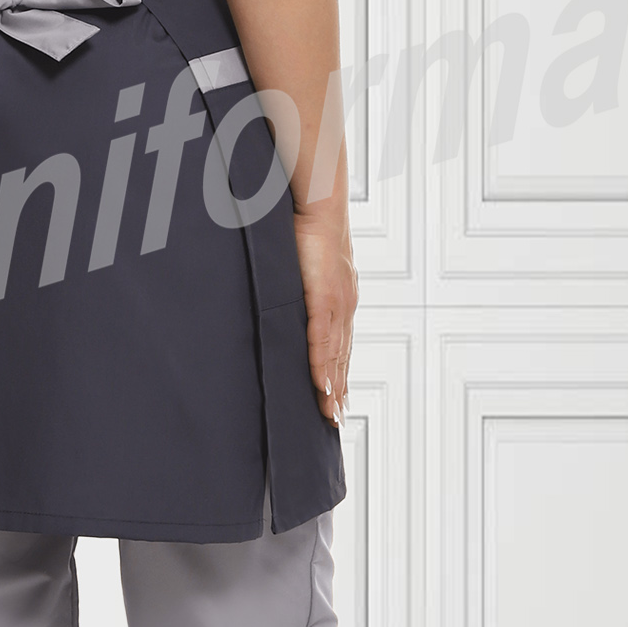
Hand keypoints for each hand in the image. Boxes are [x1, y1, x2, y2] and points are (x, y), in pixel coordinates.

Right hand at [293, 204, 355, 425]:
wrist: (319, 205)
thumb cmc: (307, 229)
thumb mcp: (304, 265)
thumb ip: (299, 286)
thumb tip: (283, 296)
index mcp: (339, 299)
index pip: (339, 346)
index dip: (338, 374)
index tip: (335, 399)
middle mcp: (344, 307)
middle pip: (341, 359)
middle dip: (338, 391)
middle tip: (334, 421)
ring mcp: (337, 305)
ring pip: (335, 357)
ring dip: (333, 387)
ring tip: (329, 415)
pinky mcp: (326, 300)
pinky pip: (324, 342)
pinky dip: (324, 368)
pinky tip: (324, 389)